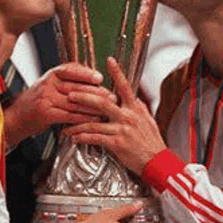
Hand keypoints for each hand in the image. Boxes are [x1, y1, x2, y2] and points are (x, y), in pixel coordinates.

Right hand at [3, 62, 116, 144]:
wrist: (15, 116)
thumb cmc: (37, 100)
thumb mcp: (50, 84)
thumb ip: (68, 79)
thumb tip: (93, 76)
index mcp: (50, 75)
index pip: (70, 70)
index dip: (86, 74)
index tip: (100, 77)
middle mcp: (48, 85)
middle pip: (76, 87)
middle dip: (96, 92)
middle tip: (111, 96)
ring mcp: (46, 99)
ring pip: (75, 102)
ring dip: (93, 107)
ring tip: (107, 108)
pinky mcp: (46, 114)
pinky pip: (69, 115)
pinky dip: (83, 118)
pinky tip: (94, 119)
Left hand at [63, 57, 165, 174]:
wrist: (157, 162)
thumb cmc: (152, 142)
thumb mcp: (148, 120)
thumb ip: (138, 108)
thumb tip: (133, 98)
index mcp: (135, 108)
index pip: (125, 87)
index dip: (117, 72)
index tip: (110, 60)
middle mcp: (128, 116)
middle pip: (102, 102)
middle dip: (84, 97)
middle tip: (70, 94)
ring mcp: (122, 130)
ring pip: (94, 123)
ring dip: (77, 124)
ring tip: (66, 125)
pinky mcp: (116, 144)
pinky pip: (95, 138)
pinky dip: (83, 138)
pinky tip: (75, 138)